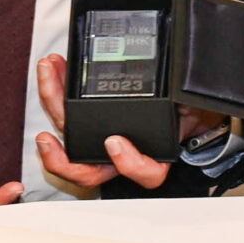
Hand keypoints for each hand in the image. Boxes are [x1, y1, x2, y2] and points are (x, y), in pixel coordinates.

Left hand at [32, 53, 223, 191]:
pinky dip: (56, 89)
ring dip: (53, 105)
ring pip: (68, 138)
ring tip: (49, 74)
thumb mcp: (196, 107)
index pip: (144, 173)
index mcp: (153, 158)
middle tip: (48, 139)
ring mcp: (99, 139)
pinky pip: (65, 113)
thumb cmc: (188, 109)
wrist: (183, 101)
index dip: (129, 163)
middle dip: (62, 159)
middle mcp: (121, 156)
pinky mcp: (86, 120)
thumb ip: (191, 107)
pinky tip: (55, 68)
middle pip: (88, 170)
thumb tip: (187, 93)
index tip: (116, 142)